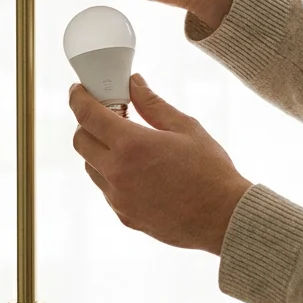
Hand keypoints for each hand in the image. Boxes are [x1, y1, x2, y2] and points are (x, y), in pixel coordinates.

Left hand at [69, 74, 251, 253]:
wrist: (225, 219)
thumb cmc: (211, 171)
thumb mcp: (185, 127)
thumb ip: (153, 104)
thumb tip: (134, 83)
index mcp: (131, 145)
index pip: (87, 115)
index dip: (78, 98)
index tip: (78, 90)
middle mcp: (116, 173)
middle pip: (80, 141)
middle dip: (87, 124)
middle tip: (108, 116)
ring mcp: (117, 198)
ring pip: (91, 167)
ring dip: (99, 151)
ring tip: (127, 145)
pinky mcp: (123, 216)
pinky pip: (107, 189)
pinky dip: (113, 175)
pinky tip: (139, 171)